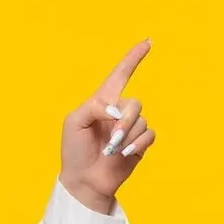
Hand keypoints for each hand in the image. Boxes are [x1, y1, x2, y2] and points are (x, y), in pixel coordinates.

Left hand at [60, 39, 155, 212]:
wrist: (84, 180)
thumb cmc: (75, 151)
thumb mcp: (74, 122)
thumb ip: (94, 107)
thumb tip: (117, 109)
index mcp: (102, 102)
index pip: (120, 74)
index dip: (133, 58)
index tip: (147, 42)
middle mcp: (118, 112)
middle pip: (134, 103)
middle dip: (125, 122)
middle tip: (112, 140)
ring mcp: (130, 128)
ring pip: (142, 121)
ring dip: (127, 136)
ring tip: (112, 151)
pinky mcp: (139, 144)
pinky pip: (150, 134)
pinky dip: (139, 143)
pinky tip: (126, 153)